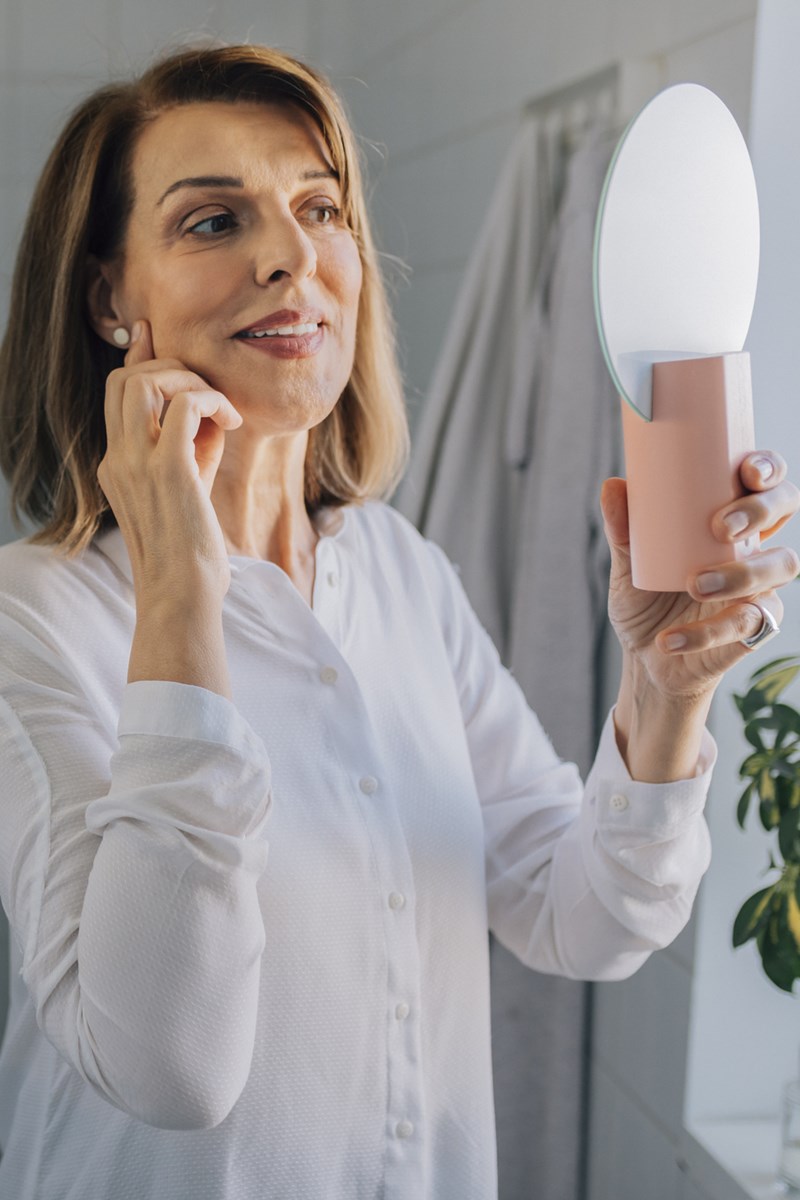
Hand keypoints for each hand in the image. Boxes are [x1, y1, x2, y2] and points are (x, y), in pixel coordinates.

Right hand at [97, 320, 241, 606]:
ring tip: (220, 409)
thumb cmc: (190, 555)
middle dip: (170, 369)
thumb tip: (214, 413)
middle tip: (208, 394)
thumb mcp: (188, 491)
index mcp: (116, 466)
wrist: (182, 596)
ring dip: (190, 381)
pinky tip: (233, 423)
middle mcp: (118, 459)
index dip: (144, 362)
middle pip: (124, 378)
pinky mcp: (168, 469)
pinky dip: (213, 401)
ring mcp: (137, 463)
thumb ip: (193, 449)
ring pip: (145, 381)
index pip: (116, 394)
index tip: (171, 353)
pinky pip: (186, 405)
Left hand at [602, 451, 799, 701]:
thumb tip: (613, 486)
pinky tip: (670, 638)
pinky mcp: (755, 628)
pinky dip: (705, 633)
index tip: (747, 472)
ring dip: (742, 573)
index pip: (765, 480)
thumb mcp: (627, 564)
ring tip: (695, 584)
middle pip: (786, 508)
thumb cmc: (645, 601)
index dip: (768, 467)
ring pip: (781, 565)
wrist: (645, 659)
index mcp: (728, 518)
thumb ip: (622, 529)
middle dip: (761, 510)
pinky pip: (745, 625)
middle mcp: (753, 545)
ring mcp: (759, 585)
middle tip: (720, 526)